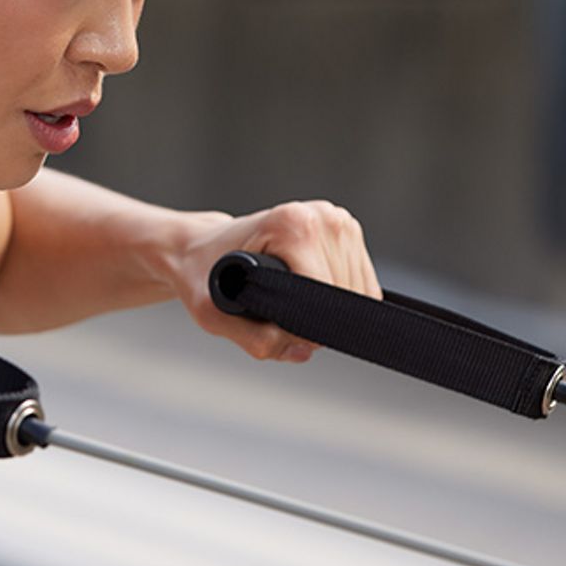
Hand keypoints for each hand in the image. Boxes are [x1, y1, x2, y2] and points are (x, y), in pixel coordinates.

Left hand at [173, 201, 381, 362]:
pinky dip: (339, 299)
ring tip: (287, 297)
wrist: (202, 246)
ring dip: (328, 311)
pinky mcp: (347, 230)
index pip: (325, 296)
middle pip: (344, 297)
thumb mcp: (211, 313)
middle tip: (274, 313)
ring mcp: (337, 220)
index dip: (305, 326)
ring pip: (360, 294)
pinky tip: (306, 289)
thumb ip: (254, 339)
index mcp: (292, 225)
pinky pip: (363, 285)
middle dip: (315, 320)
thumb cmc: (204, 273)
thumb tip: (304, 348)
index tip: (275, 325)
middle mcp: (321, 217)